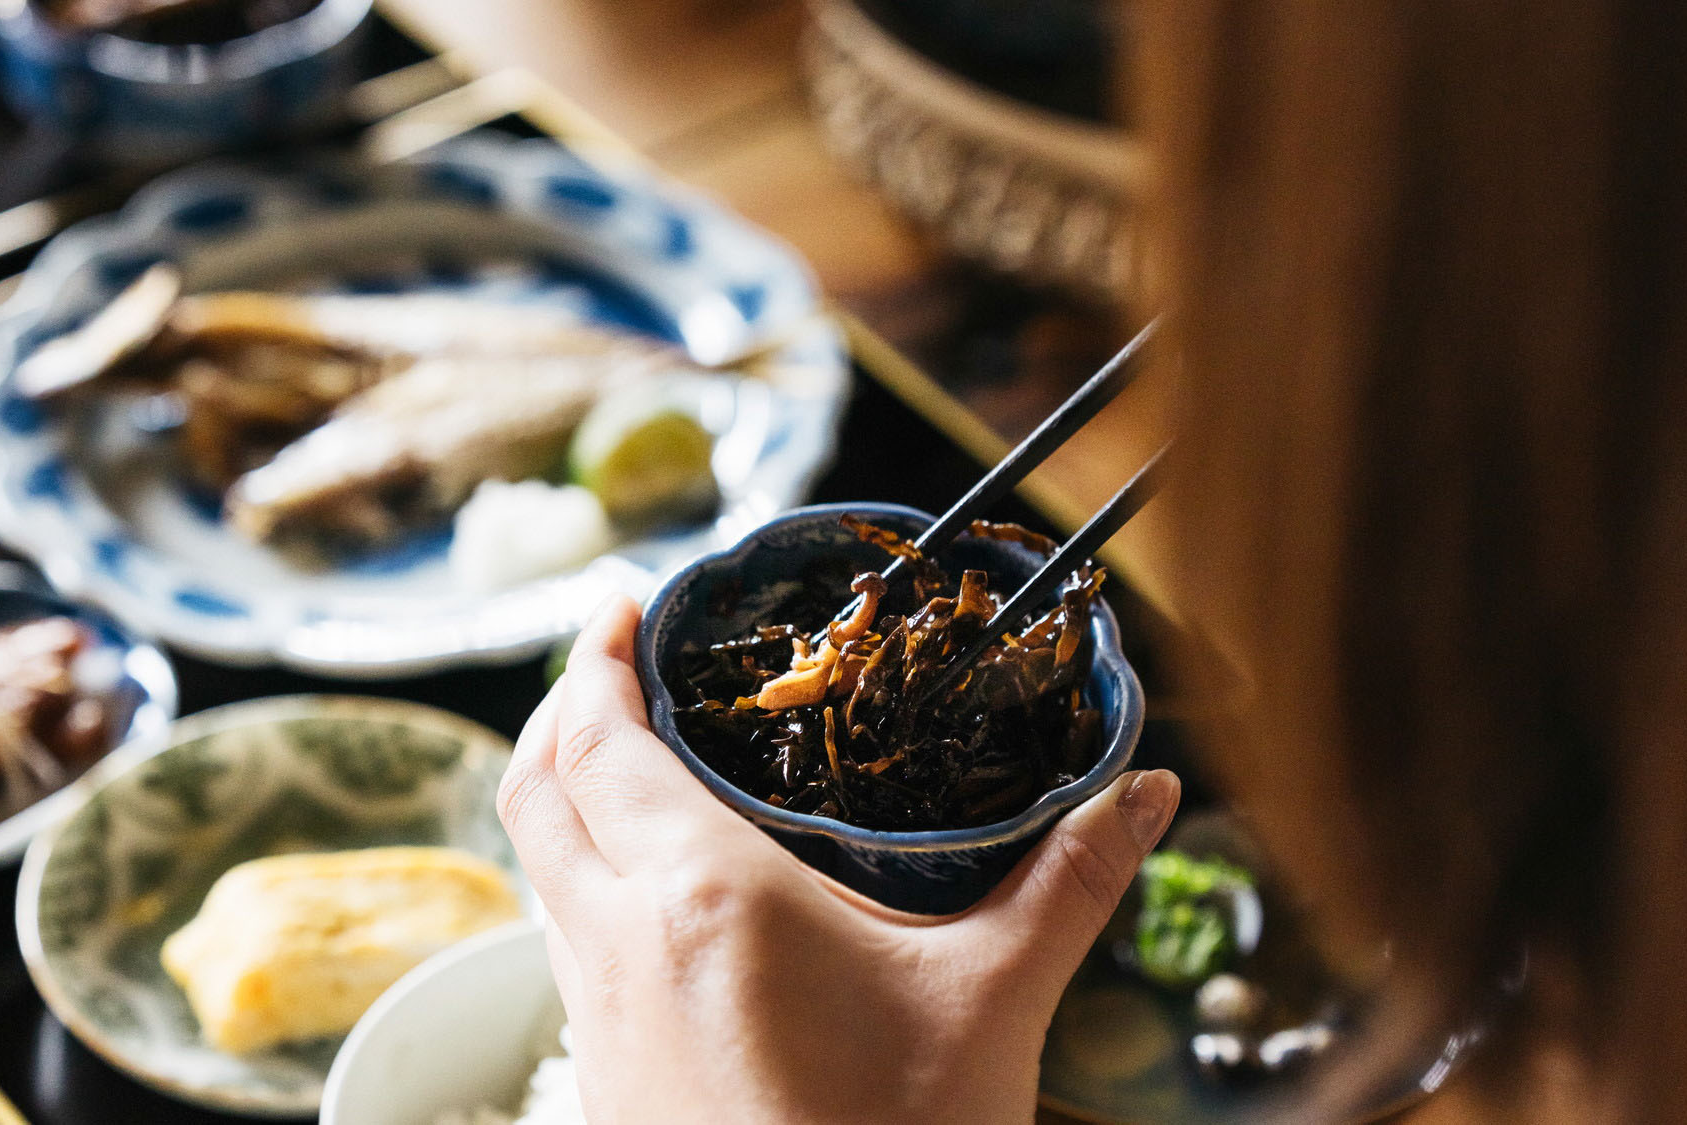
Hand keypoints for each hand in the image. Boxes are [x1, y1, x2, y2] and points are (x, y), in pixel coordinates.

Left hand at [498, 596, 1179, 1123]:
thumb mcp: (998, 1000)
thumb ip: (1071, 878)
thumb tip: (1150, 787)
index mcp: (703, 900)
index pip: (597, 746)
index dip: (592, 662)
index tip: (624, 608)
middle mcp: (620, 948)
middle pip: (536, 791)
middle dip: (562, 709)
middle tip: (619, 663)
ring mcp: (596, 1021)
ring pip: (540, 869)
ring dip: (563, 794)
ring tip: (631, 758)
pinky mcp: (602, 1079)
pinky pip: (561, 942)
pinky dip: (578, 878)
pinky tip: (654, 894)